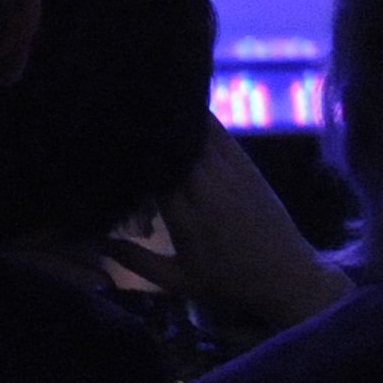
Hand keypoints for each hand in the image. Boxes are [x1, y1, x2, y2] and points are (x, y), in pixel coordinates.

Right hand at [121, 119, 351, 334]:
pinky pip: (215, 126)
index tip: (104, 139)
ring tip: (143, 100)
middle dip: (143, 126)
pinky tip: (178, 102)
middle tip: (116, 112)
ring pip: (190, 125)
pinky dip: (195, 114)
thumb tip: (96, 239)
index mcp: (181, 212)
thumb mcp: (178, 281)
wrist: (285, 276)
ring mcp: (226, 169)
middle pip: (166, 140)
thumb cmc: (228, 282)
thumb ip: (136, 261)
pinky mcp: (244, 161)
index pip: (146, 166)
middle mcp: (202, 184)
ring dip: (168, 114)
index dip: (126, 150)